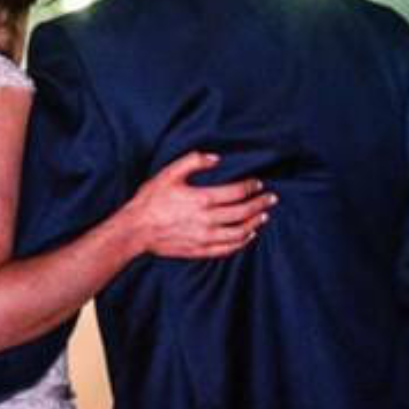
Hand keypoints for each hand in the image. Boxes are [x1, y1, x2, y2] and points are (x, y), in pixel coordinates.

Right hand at [122, 151, 272, 258]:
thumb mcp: (169, 173)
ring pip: (239, 233)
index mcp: (201, 199)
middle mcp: (207, 220)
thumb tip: (216, 158)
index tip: (258, 183)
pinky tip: (248, 236)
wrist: (136, 230)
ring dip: (254, 224)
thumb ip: (193, 161)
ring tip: (263, 216)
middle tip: (271, 199)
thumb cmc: (151, 199)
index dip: (250, 187)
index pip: (236, 192)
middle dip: (260, 204)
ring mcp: (205, 238)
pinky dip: (241, 242)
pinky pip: (228, 249)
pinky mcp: (200, 250)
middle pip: (242, 212)